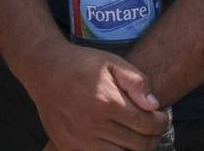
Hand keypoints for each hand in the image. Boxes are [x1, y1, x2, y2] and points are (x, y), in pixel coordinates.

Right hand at [22, 41, 167, 150]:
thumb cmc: (80, 64)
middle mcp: (94, 124)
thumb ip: (136, 81)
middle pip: (138, 145)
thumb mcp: (111, 62)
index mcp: (107, 101)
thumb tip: (153, 105)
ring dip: (134, 148)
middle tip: (151, 127)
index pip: (147, 125)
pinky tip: (116, 141)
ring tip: (135, 135)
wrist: (43, 69)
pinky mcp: (69, 147)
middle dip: (152, 137)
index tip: (161, 117)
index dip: (161, 122)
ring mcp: (80, 140)